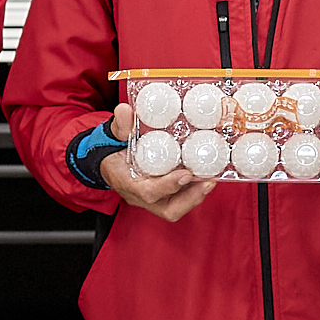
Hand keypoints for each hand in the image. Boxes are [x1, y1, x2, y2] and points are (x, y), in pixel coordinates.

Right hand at [97, 103, 217, 224]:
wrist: (108, 162)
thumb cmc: (112, 151)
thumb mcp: (113, 135)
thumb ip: (120, 124)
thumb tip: (126, 110)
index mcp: (128, 183)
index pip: (148, 192)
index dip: (168, 185)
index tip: (186, 174)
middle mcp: (141, 197)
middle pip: (169, 210)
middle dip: (191, 198)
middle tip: (208, 181)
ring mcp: (153, 200)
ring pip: (177, 208)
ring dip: (196, 195)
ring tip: (212, 177)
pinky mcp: (162, 197)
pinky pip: (180, 200)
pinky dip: (194, 190)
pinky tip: (205, 174)